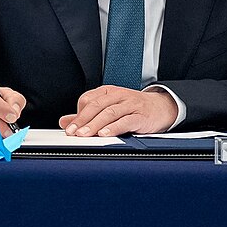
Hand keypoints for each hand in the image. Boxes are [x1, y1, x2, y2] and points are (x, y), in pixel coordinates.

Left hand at [63, 85, 177, 137]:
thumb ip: (87, 115)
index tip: (69, 127)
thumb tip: (65, 122)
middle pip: (96, 105)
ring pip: (109, 112)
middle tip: (72, 132)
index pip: (88, 99)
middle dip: (82, 119)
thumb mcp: (109, 108)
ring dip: (95, 124)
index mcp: (108, 92)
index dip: (78, 113)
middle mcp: (118, 95)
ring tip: (84, 134)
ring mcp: (130, 104)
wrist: (162, 107)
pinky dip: (114, 127)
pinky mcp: (141, 115)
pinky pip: (126, 120)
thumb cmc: (134, 108)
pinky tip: (105, 134)